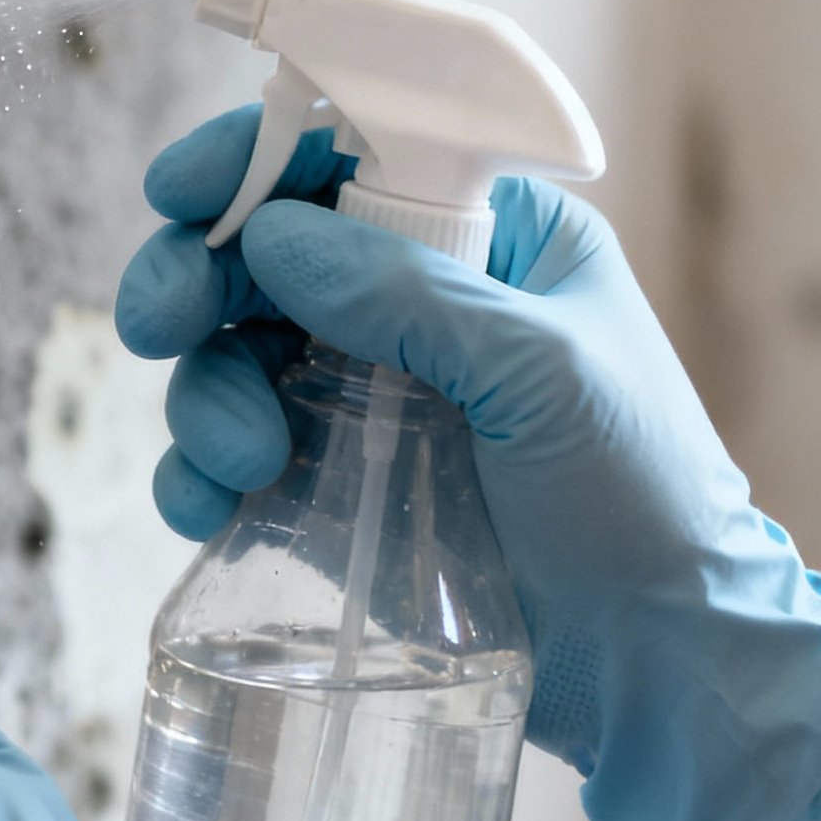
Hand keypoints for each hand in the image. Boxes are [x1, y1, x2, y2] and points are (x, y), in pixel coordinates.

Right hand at [116, 108, 820, 820]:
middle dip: (198, 278)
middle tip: (160, 324)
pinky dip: (197, 472)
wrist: (660, 667)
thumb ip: (408, 295)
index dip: (255, 157)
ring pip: (232, 352)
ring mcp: (368, 391)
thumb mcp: (541, 374)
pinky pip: (231, 452)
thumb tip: (273, 237)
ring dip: (207, 393)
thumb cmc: (642, 501)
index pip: (352, 154)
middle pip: (264, 248)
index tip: (182, 192)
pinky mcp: (334, 482)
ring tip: (244, 462)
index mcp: (489, 235)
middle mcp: (417, 298)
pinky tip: (210, 507)